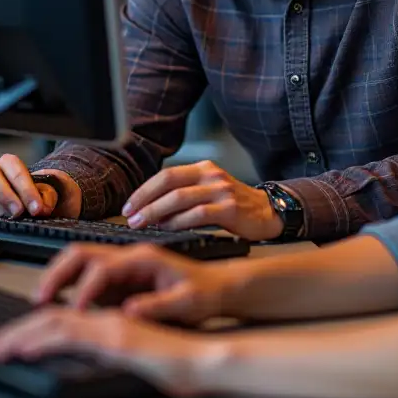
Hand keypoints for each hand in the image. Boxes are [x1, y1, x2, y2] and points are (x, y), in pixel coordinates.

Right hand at [0, 155, 80, 218]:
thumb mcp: (44, 194)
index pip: (16, 169)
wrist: (19, 206)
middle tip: (18, 212)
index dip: (26, 189)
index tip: (36, 208)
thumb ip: (46, 197)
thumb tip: (41, 208)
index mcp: (10, 163)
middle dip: (5, 194)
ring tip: (4, 216)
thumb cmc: (30, 196)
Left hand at [0, 307, 220, 397]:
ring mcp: (110, 326)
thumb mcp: (131, 358)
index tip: (1, 347)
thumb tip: (79, 360)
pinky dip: (43, 339)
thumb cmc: (178, 363)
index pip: (56, 321)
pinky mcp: (116, 338)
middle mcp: (104, 319)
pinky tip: (24, 350)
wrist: (206, 360)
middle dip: (10, 335)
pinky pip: (72, 332)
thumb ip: (105, 353)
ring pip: (52, 322)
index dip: (25, 333)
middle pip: (47, 318)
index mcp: (106, 322)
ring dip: (17, 336)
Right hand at [35, 242, 234, 325]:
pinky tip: (60, 304)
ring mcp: (121, 267)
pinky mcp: (118, 280)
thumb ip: (159, 306)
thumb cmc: (205, 292)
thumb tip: (129, 311)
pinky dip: (68, 287)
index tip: (78, 312)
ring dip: (58, 277)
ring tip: (43, 300)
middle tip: (41, 298)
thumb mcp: (188, 303)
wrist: (216, 287)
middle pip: (81, 253)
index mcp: (144, 259)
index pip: (103, 268)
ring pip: (78, 261)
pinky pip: (85, 277)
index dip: (86, 290)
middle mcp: (128, 257)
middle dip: (57, 273)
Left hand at [122, 161, 282, 239]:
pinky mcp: (230, 209)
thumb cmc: (234, 205)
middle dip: (145, 201)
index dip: (144, 190)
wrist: (269, 212)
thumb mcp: (209, 190)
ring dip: (156, 213)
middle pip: (169, 184)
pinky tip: (168, 229)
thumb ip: (184, 194)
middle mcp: (211, 175)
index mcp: (203, 168)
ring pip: (180, 199)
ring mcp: (221, 191)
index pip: (166, 174)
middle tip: (131, 217)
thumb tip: (150, 211)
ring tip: (142, 224)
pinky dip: (178, 222)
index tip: (129, 206)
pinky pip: (197, 214)